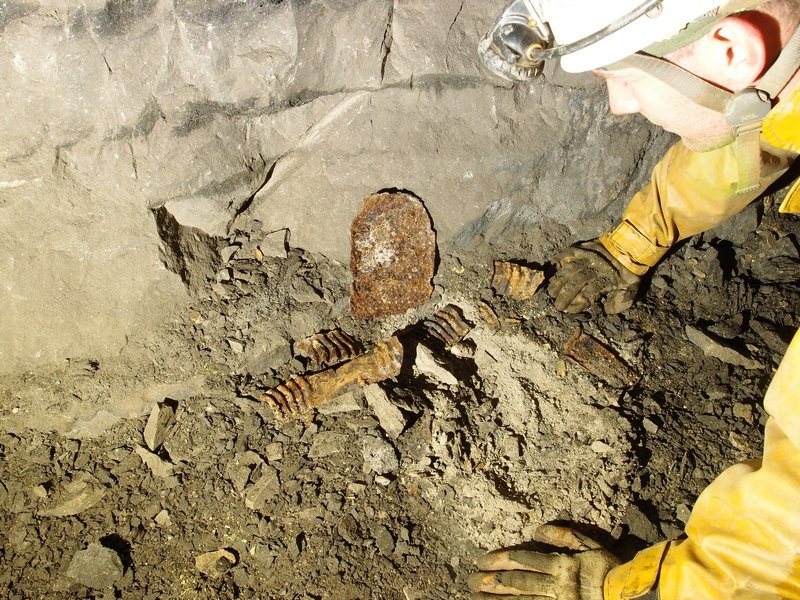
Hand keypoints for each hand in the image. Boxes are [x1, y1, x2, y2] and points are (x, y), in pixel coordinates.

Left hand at [468, 524, 618, 599]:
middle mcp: (557, 585)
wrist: (629, 596)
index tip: (480, 561)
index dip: (499, 560)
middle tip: (470, 581)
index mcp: (561, 565)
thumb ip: (563, 535)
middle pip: (517, 583)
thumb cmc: (609, 568)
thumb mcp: (589, 545)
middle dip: (492, 582)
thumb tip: (536, 530)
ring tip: (477, 597)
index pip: (523, 560)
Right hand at [548, 240, 640, 313]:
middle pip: (574, 284)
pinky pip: (567, 254)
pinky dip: (558, 262)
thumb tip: (607, 310)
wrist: (631, 245)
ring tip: (551, 292)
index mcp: (606, 280)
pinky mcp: (583, 248)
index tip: (570, 310)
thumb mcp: (632, 289)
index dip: (577, 304)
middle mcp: (593, 268)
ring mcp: (587, 257)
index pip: (587, 295)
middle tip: (557, 305)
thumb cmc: (630, 271)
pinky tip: (554, 270)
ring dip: (558, 282)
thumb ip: (620, 301)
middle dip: (564, 296)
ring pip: (568, 270)